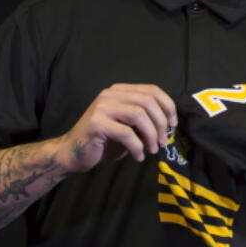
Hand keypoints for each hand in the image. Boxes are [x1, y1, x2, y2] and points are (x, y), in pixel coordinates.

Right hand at [53, 84, 176, 172]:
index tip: (172, 125)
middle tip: (163, 142)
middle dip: (160, 123)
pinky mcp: (96, 123)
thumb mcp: (128, 126)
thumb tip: (169, 124)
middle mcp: (110, 94)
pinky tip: (138, 157)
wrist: (72, 153)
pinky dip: (137, 147)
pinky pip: (126, 133)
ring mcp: (102, 107)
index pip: (152, 90)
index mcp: (120, 91)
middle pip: (148, 101)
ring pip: (139, 115)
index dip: (168, 106)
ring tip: (152, 150)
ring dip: (151, 135)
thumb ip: (144, 119)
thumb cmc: (104, 141)